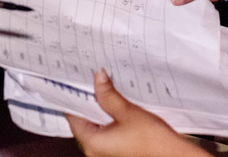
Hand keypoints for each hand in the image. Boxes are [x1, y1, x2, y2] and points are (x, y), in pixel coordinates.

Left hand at [67, 70, 203, 156]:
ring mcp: (105, 153)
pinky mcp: (116, 151)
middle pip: (84, 120)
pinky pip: (106, 131)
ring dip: (101, 108)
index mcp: (92, 143)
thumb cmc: (154, 143)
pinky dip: (109, 118)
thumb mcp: (128, 112)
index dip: (74, 96)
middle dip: (90, 100)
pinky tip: (117, 105)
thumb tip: (97, 78)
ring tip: (107, 90)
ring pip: (96, 124)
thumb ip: (109, 94)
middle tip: (94, 80)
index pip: (73, 116)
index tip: (76, 80)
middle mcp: (95, 151)